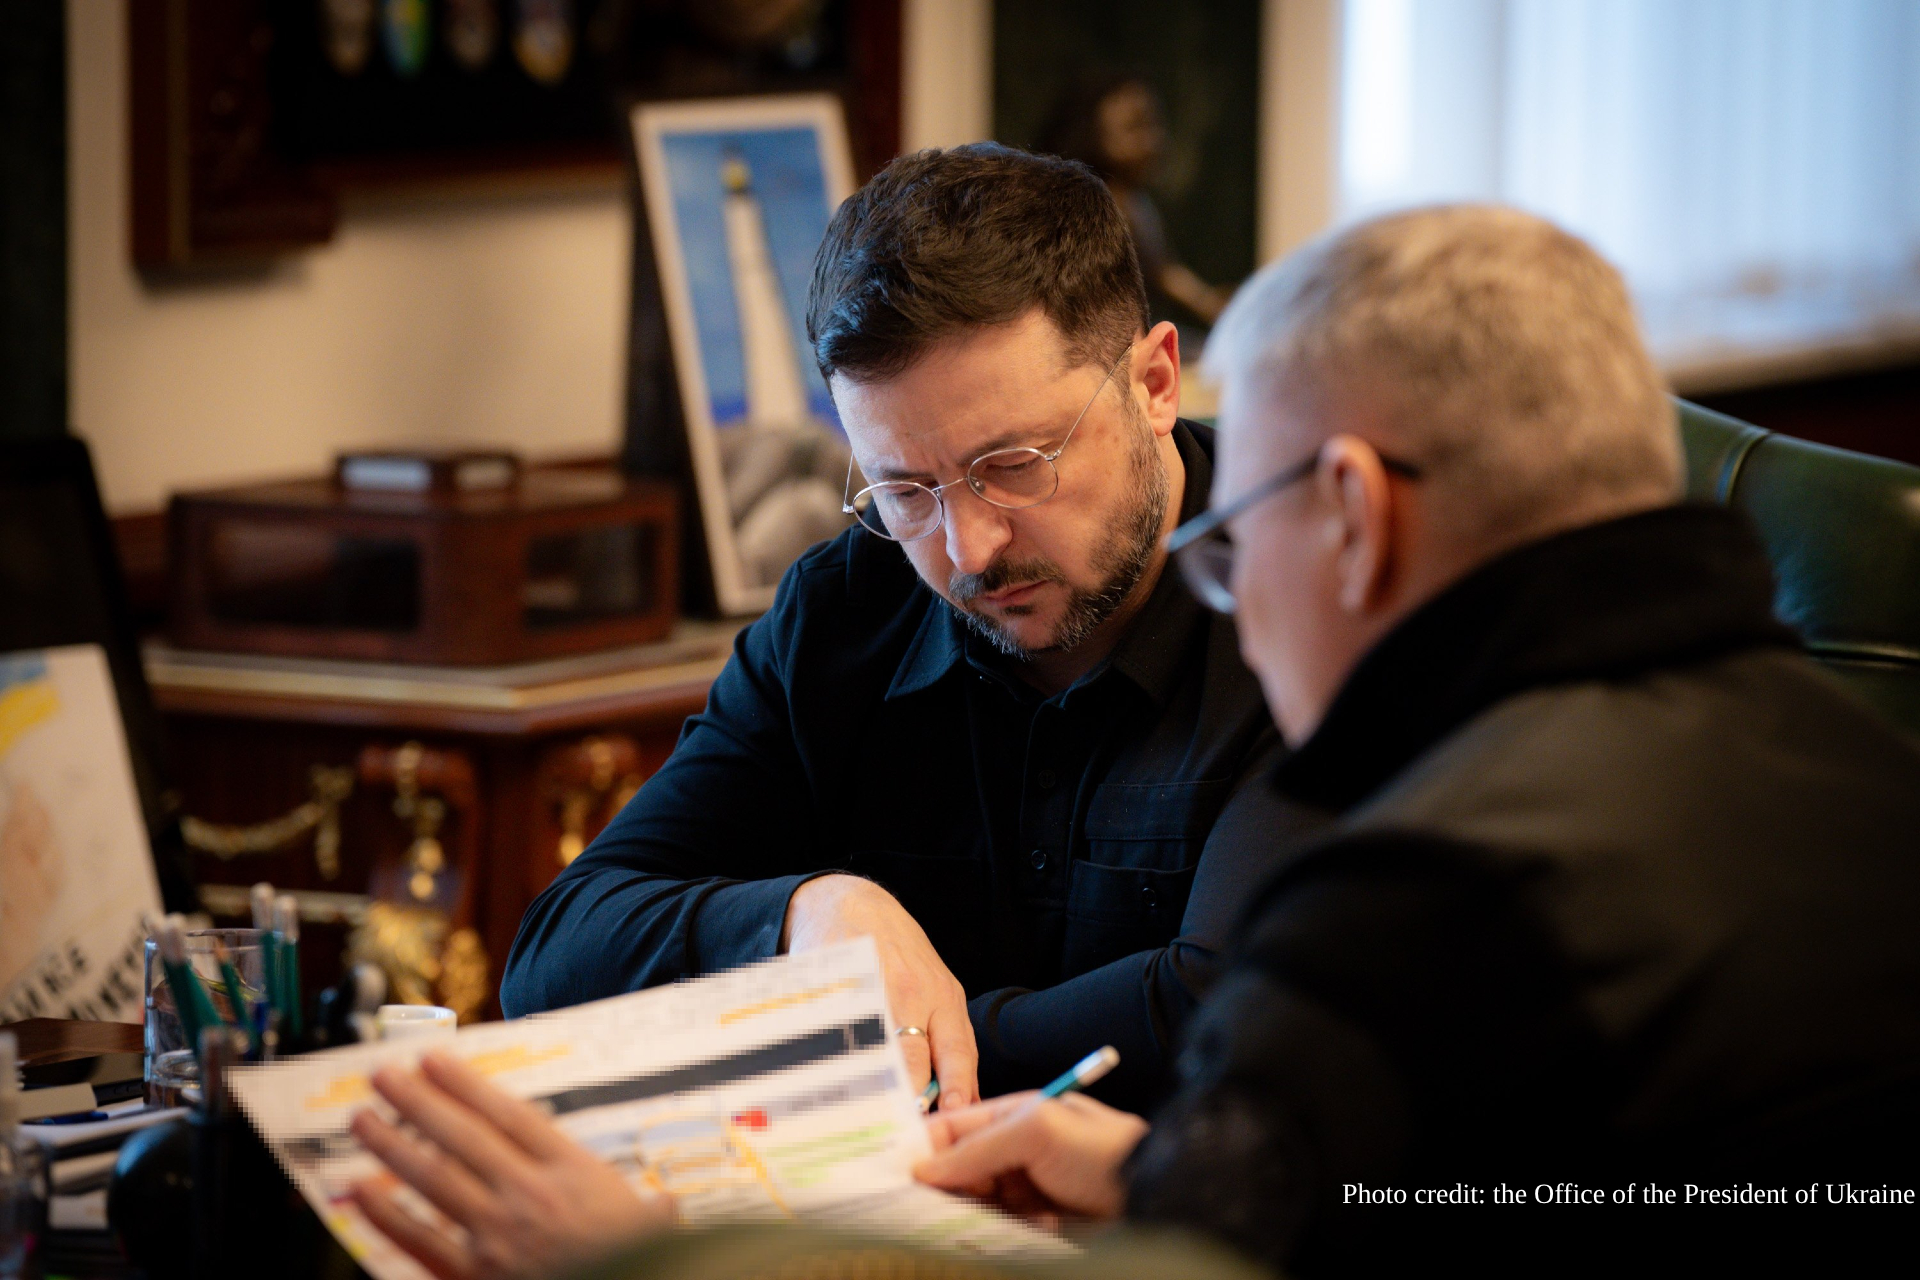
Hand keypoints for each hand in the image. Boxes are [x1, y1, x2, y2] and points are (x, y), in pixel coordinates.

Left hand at [348, 1051, 674, 1279]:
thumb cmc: (632, 1263)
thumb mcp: (655, 1231)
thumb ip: (651, 1211)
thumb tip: (665, 1206)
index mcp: (573, 1173)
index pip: (510, 1115)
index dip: (466, 1083)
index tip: (433, 1059)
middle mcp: (530, 1196)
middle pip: (463, 1136)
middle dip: (418, 1100)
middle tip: (383, 1073)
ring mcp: (496, 1237)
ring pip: (433, 1178)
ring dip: (391, 1144)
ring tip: (362, 1117)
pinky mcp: (471, 1276)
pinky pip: (419, 1240)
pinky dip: (385, 1215)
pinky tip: (359, 1191)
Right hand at [782, 874, 978, 1107]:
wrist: (851, 904)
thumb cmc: (898, 956)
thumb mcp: (934, 987)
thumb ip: (945, 1041)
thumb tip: (957, 1104)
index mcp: (943, 997)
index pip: (958, 1051)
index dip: (956, 1089)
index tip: (954, 1119)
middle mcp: (911, 992)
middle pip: (913, 1058)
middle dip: (909, 1099)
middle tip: (904, 1133)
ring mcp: (870, 987)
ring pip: (873, 1050)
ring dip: (872, 1087)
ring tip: (866, 1118)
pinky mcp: (834, 985)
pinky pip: (834, 1033)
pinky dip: (833, 1062)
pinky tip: (828, 1083)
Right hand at [914, 1091, 1148, 1225]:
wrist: (1153, 1197)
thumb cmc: (1102, 1151)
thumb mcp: (1037, 1130)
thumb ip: (979, 1145)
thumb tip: (926, 1167)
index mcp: (1013, 1117)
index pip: (953, 1128)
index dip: (921, 1146)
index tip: (890, 1169)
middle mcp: (1015, 1153)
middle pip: (957, 1171)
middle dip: (937, 1187)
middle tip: (908, 1204)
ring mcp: (1024, 1192)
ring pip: (972, 1205)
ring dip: (958, 1215)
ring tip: (940, 1223)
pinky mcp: (1034, 1227)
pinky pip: (994, 1232)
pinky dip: (984, 1236)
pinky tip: (981, 1238)